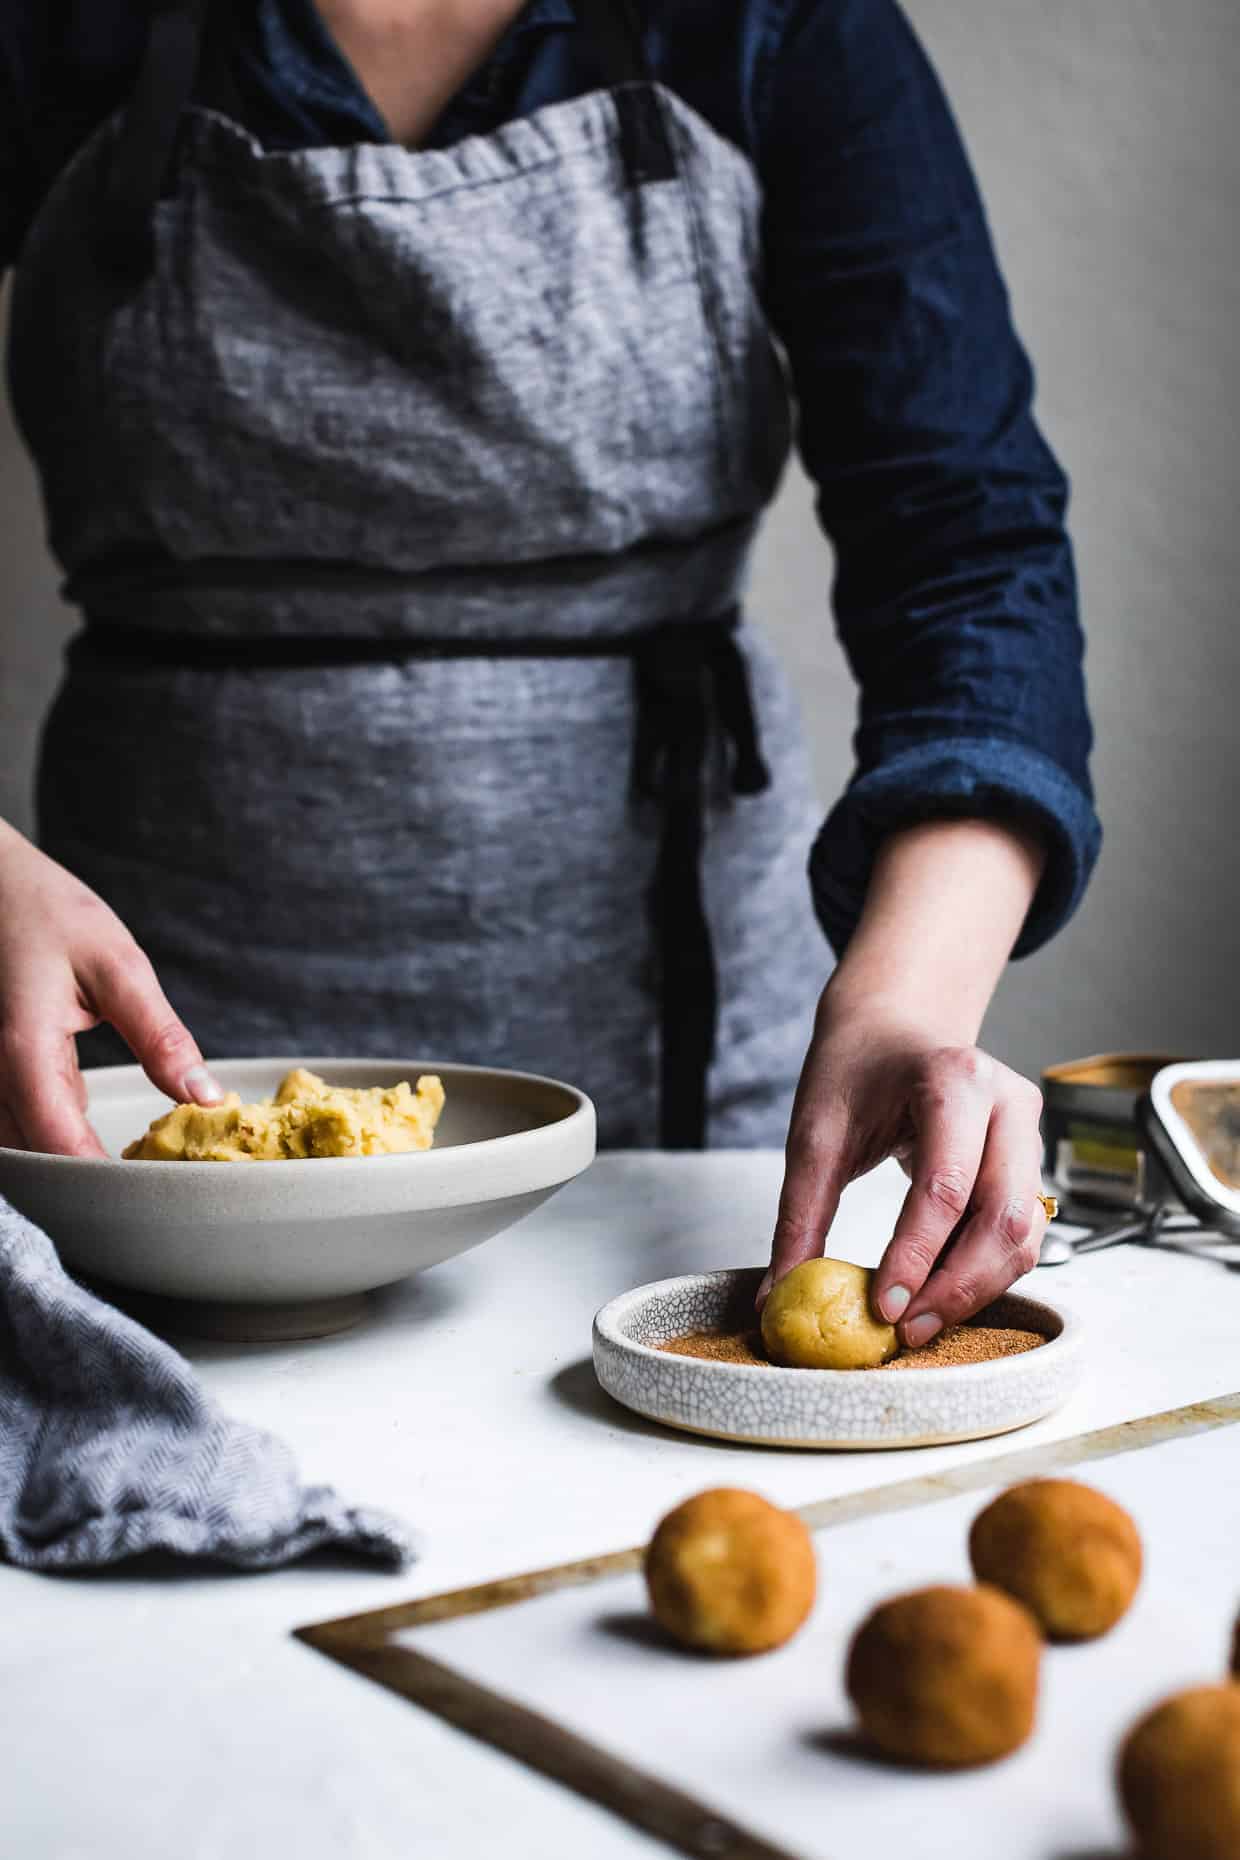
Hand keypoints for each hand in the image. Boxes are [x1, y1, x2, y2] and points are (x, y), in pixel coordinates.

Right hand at [0, 824, 221, 1154]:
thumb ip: (159, 1034)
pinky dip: (58, 1131)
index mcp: (22, 1050)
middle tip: (153, 1187)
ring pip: (21, 1145)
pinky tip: (98, 1131)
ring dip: (69, 1157)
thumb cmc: (45, 911)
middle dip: (88, 1180)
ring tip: (136, 1163)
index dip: (104, 1180)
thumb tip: (203, 1096)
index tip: (154, 1195)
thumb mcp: (117, 965)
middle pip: (35, 1158)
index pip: (59, 1145)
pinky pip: (19, 1120)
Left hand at [761, 990, 1047, 1349]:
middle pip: (1003, 1219)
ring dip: (977, 1288)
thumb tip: (777, 1294)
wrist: (895, 1024)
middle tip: (907, 1330)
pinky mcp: (1030, 1161)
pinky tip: (942, 1293)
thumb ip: (799, 1213)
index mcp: (956, 1080)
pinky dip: (988, 1272)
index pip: (946, 1187)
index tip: (883, 1307)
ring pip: (1024, 1234)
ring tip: (920, 1322)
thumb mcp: (815, 1130)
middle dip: (956, 1287)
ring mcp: (1029, 1132)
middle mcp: (1009, 1104)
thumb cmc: (856, 1067)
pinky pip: (1023, 1232)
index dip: (917, 1256)